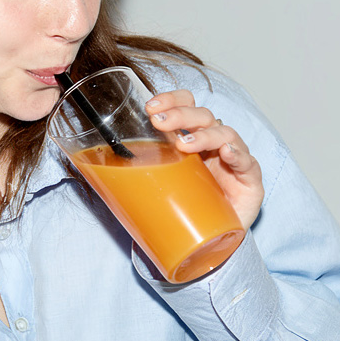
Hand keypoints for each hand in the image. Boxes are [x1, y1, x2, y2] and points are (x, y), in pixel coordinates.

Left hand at [145, 91, 263, 229]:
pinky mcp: (249, 180)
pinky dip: (237, 155)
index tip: (150, 106)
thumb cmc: (183, 206)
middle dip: (180, 115)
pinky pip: (248, 163)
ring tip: (184, 145)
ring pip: (224, 133)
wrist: (209, 241)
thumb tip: (90, 167)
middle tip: (159, 122)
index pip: (186, 106)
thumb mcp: (158, 183)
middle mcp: (213, 143)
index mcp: (191, 138)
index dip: (172, 100)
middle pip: (203, 116)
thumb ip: (137, 170)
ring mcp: (233, 159)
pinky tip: (227, 153)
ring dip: (203, 135)